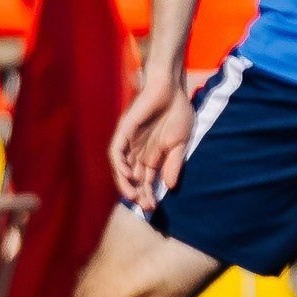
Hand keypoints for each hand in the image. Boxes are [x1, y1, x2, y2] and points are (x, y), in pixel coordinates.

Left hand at [108, 70, 197, 206]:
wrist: (172, 89)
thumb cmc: (177, 113)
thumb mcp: (180, 144)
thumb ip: (174, 164)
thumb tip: (170, 186)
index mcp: (152, 156)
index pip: (146, 180)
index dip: (148, 194)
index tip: (153, 207)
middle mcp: (138, 151)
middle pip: (133, 178)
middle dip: (137, 192)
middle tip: (144, 205)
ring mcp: (130, 141)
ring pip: (121, 167)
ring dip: (124, 182)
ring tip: (132, 196)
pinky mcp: (124, 130)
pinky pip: (116, 150)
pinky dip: (119, 163)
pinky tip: (127, 174)